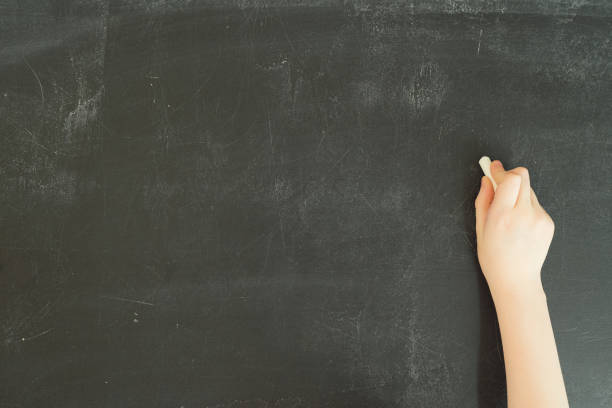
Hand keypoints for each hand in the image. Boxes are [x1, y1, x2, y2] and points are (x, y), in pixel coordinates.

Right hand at [474, 161, 554, 298]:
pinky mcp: (548, 223)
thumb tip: (487, 180)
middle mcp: (523, 215)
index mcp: (502, 216)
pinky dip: (526, 206)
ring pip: (529, 190)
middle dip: (510, 176)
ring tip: (510, 213)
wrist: (515, 279)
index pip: (510, 179)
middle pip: (523, 177)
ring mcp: (539, 219)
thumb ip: (483, 200)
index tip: (494, 169)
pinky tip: (520, 224)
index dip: (501, 171)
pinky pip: (536, 204)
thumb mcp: (480, 228)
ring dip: (518, 193)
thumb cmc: (493, 256)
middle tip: (501, 183)